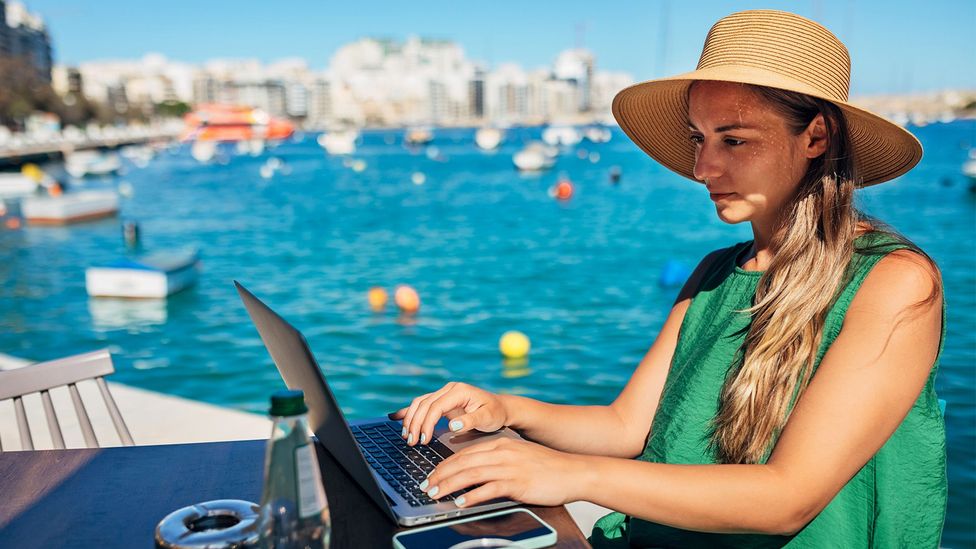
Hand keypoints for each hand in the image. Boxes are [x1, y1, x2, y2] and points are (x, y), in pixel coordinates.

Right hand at [389, 382, 508, 445]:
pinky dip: (408, 411)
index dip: (427, 423)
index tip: (424, 439)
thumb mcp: (488, 418)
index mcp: (459, 391)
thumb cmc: (495, 413)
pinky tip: (395, 417)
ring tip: (406, 437)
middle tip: (411, 442)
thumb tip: (453, 425)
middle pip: (424, 404)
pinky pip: (421, 404)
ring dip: (410, 419)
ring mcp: (444, 394)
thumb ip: (471, 421)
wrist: (500, 408)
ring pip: (420, 403)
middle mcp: (449, 389)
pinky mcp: (441, 401)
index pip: (436, 406)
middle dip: (415, 423)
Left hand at [420, 437, 584, 507]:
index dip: (445, 464)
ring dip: (450, 485)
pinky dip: (472, 495)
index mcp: (501, 444)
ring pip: (471, 474)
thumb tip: (476, 473)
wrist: (574, 472)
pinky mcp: (517, 482)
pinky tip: (461, 502)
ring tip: (436, 494)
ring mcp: (510, 467)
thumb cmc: (548, 468)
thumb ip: (498, 461)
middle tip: (426, 486)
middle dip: (441, 474)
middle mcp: (502, 452)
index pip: (465, 453)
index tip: (432, 474)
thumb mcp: (519, 457)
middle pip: (463, 462)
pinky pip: (489, 489)